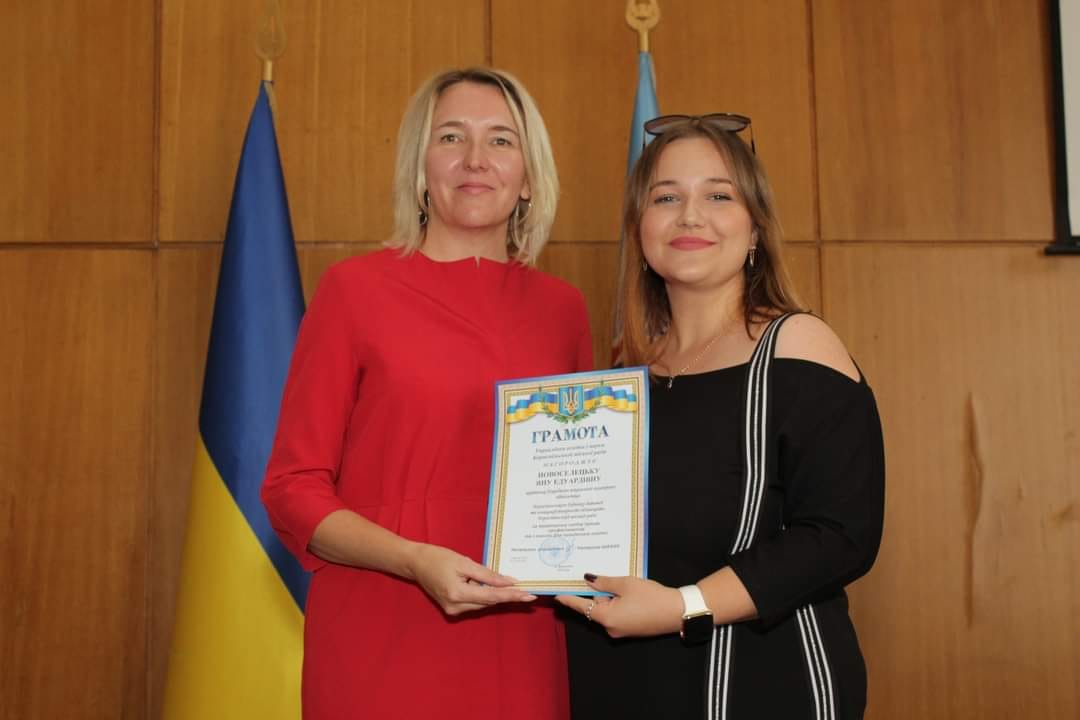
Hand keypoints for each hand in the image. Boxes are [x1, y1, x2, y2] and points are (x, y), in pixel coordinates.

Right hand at [406, 543, 536, 615]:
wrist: (415, 563)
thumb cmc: (438, 558)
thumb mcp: (465, 562)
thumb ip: (488, 575)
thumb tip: (509, 582)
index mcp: (458, 594)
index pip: (492, 597)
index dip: (512, 596)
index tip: (529, 596)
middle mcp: (455, 607)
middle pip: (488, 602)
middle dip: (506, 596)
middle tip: (527, 591)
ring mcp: (452, 610)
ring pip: (482, 603)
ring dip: (493, 594)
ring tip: (497, 582)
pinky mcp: (452, 609)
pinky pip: (474, 602)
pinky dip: (482, 594)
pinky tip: (486, 585)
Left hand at [555, 574, 682, 637]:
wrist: (677, 612)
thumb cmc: (651, 597)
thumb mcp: (625, 584)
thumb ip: (604, 582)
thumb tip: (587, 580)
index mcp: (606, 617)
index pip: (581, 607)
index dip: (568, 599)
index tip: (556, 595)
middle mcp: (610, 627)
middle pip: (595, 607)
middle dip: (595, 592)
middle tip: (595, 576)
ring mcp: (620, 630)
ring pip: (606, 609)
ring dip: (609, 596)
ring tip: (617, 582)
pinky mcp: (630, 629)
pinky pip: (616, 614)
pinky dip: (617, 603)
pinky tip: (626, 592)